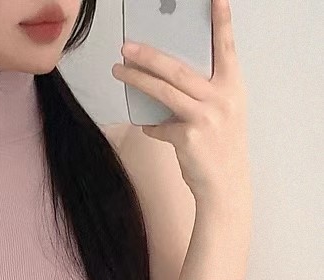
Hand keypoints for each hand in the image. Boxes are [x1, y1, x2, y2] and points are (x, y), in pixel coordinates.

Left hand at [112, 0, 250, 204]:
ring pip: (163, 91)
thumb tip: (166, 83)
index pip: (227, 48)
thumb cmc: (221, 148)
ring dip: (137, 79)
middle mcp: (221, 99)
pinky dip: (152, 126)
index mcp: (233, 87)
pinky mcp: (188, 137)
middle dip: (149, 55)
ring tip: (118, 70)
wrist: (225, 186)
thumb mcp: (222, 114)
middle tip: (127, 46)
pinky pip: (160, 126)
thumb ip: (202, 95)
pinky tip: (149, 126)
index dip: (221, 22)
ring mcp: (205, 117)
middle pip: (178, 69)